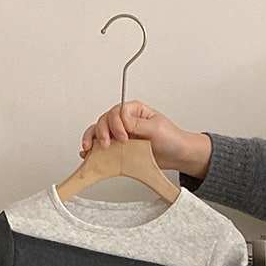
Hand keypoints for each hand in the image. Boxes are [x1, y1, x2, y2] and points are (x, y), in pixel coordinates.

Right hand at [80, 100, 211, 179]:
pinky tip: (88, 153)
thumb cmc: (170, 139)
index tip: (124, 138)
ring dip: (92, 139)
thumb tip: (122, 118)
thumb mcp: (157, 129)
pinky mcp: (118, 147)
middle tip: (107, 145)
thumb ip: (138, 124)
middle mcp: (125, 120)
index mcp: (134, 111)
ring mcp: (120, 133)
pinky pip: (100, 144)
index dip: (116, 125)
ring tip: (90, 148)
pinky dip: (92, 148)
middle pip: (104, 120)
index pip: (117, 112)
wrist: (176, 155)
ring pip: (98, 131)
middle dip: (102, 133)